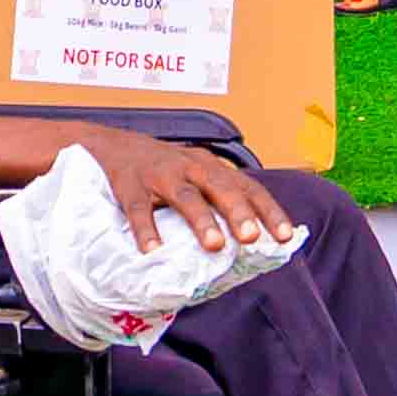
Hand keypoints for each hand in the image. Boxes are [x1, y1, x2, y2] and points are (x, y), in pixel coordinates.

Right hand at [81, 124, 299, 259]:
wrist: (111, 144)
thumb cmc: (164, 169)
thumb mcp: (195, 176)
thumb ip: (220, 201)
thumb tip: (254, 243)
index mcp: (211, 168)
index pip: (247, 187)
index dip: (268, 210)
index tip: (285, 237)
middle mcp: (189, 168)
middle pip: (219, 187)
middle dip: (238, 212)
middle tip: (252, 238)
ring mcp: (159, 175)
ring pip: (184, 196)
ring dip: (200, 220)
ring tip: (214, 245)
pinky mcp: (130, 186)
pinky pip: (138, 208)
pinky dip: (146, 229)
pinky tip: (152, 250)